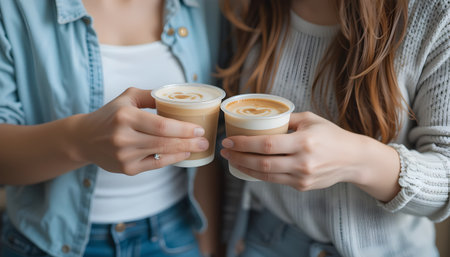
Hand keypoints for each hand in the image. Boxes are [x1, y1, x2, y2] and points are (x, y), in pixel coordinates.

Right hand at [71, 87, 208, 174]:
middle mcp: (124, 137)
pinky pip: (155, 165)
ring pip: (161, 154)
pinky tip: (183, 153)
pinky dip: (171, 159)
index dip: (183, 129)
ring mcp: (124, 155)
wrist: (84, 139)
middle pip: (164, 142)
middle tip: (206, 140)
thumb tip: (176, 96)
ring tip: (199, 147)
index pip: (161, 125)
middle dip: (189, 141)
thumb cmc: (110, 115)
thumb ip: (151, 95)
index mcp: (125, 116)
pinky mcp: (126, 169)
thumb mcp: (127, 98)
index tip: (199, 128)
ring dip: (183, 151)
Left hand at [220, 112, 369, 190]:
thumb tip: (262, 117)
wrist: (353, 159)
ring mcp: (302, 177)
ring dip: (245, 168)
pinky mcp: (302, 186)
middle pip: (262, 163)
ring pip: (266, 175)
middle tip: (225, 151)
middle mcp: (302, 162)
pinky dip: (259, 174)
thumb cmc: (331, 134)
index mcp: (304, 141)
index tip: (229, 139)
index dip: (244, 144)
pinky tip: (249, 167)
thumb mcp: (310, 119)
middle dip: (239, 157)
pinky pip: (275, 180)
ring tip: (232, 160)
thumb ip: (286, 119)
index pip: (266, 144)